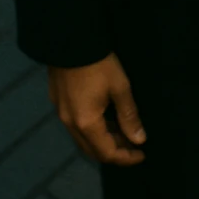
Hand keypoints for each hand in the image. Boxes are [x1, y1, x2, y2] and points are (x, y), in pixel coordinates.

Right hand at [48, 51, 146, 167]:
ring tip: (122, 131)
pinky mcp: (57, 101)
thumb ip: (129, 116)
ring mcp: (61, 113)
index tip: (141, 154)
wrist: (70, 40)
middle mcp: (70, 123)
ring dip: (102, 140)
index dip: (126, 158)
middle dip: (114, 151)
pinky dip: (92, 130)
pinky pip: (76, 126)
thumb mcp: (120, 87)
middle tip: (133, 143)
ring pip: (82, 139)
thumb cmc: (99, 64)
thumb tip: (139, 139)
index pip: (107, 153)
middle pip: (92, 150)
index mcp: (86, 123)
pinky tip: (104, 118)